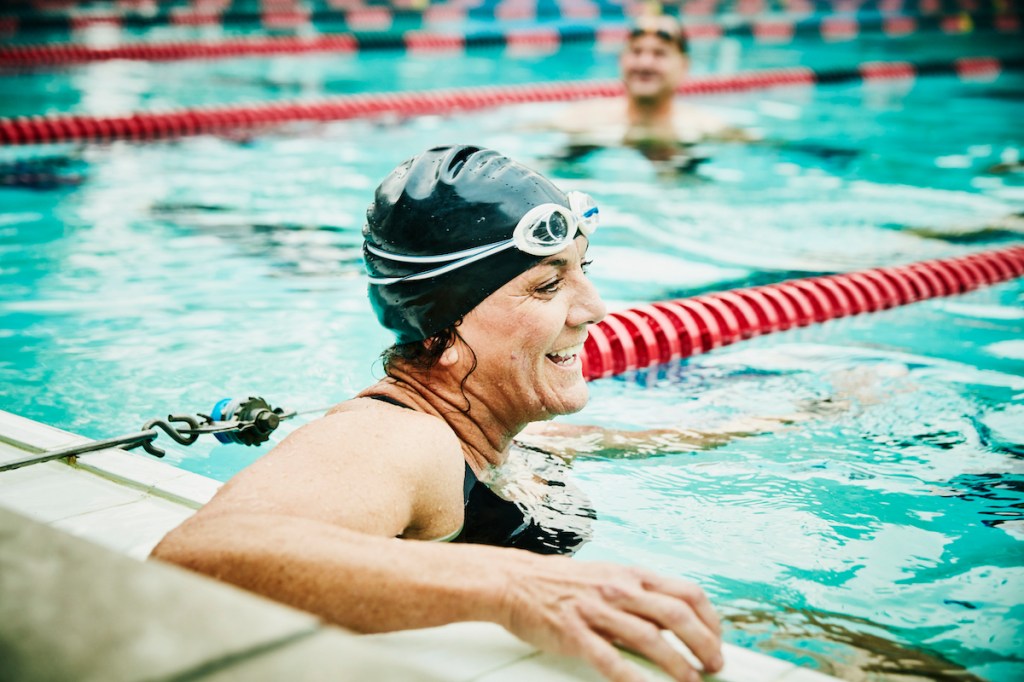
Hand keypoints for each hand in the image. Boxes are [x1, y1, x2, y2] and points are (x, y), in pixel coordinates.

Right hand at [498, 554, 722, 681]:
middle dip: (704, 644)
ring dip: (678, 665)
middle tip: (714, 665)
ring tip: (691, 681)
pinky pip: (610, 659)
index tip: (716, 639)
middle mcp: (619, 589)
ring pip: (651, 638)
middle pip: (677, 616)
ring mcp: (597, 610)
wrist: (515, 581)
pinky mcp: (575, 633)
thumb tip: (673, 618)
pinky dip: (633, 678)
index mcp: (631, 575)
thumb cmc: (562, 582)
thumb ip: (639, 594)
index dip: (709, 619)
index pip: (687, 593)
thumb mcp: (608, 576)